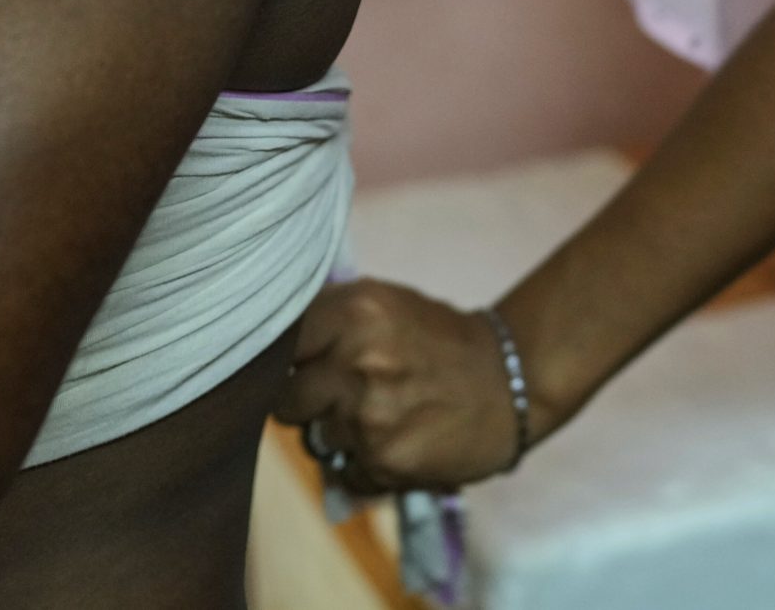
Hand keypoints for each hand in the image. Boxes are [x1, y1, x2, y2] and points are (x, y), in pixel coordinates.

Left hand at [275, 279, 524, 493]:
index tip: (287, 367)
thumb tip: (264, 339)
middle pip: (283, 400)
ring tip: (378, 415)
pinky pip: (344, 470)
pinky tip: (395, 440)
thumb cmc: (437, 339)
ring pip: (313, 438)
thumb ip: (326, 317)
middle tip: (334, 393)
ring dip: (335, 434)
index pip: (274, 346)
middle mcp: (356, 361)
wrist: (510, 382)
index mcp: (353, 311)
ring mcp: (368, 416)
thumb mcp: (382, 303)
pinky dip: (362, 463)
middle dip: (302, 401)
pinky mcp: (384, 461)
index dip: (276, 362)